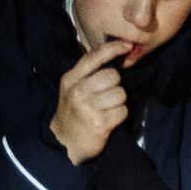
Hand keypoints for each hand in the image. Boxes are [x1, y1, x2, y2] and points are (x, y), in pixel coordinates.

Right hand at [51, 39, 130, 164]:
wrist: (63, 143)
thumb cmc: (72, 112)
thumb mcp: (71, 89)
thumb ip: (87, 72)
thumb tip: (111, 51)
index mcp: (70, 79)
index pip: (94, 57)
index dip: (113, 48)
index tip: (127, 46)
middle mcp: (78, 91)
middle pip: (113, 76)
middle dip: (115, 86)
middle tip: (107, 97)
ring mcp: (88, 107)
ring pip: (120, 93)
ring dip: (119, 102)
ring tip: (107, 109)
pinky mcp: (99, 123)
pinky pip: (123, 111)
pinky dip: (120, 116)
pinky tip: (110, 120)